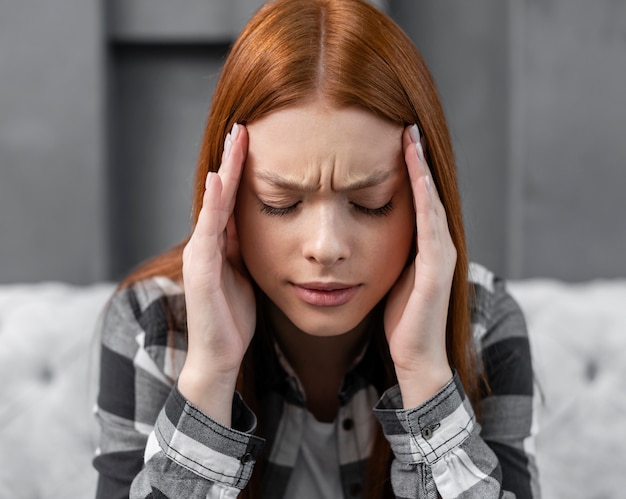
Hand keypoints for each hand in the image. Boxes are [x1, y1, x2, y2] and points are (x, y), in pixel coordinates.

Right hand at [178, 123, 255, 424]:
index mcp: (221, 244)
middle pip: (220, 194)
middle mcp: (206, 243)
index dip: (242, 170)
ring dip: (223, 172)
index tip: (255, 140)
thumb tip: (267, 227)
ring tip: (234, 141)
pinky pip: (207, 232)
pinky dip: (213, 205)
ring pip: (213, 205)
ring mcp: (200, 255)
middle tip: (243, 127)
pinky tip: (218, 181)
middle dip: (231, 160)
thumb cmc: (234, 317)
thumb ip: (249, 250)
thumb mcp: (248, 274)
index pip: (233, 198)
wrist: (220, 355)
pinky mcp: (200, 271)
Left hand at [384, 125, 454, 407]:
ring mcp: (441, 253)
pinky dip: (422, 193)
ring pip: (430, 199)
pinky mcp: (437, 266)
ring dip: (420, 166)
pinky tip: (414, 169)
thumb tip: (355, 231)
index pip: (414, 196)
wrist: (415, 358)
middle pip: (426, 190)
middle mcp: (437, 243)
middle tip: (402, 122)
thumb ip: (379, 252)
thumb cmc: (397, 320)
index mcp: (423, 245)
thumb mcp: (386, 276)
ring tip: (408, 134)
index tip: (389, 136)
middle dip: (415, 157)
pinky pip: (429, 221)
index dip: (405, 166)